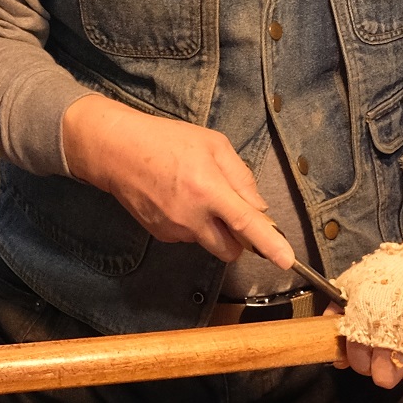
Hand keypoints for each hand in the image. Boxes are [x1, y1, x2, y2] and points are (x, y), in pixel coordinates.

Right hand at [60, 96, 288, 266]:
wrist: (117, 152)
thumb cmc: (167, 141)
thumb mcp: (213, 144)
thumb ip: (241, 176)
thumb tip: (259, 207)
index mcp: (209, 190)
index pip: (246, 224)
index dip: (269, 244)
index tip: (286, 260)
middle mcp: (192, 217)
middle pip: (230, 250)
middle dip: (239, 239)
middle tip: (232, 211)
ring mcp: (174, 230)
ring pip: (209, 243)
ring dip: (213, 229)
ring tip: (197, 195)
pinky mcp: (161, 235)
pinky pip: (189, 237)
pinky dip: (193, 224)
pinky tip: (179, 199)